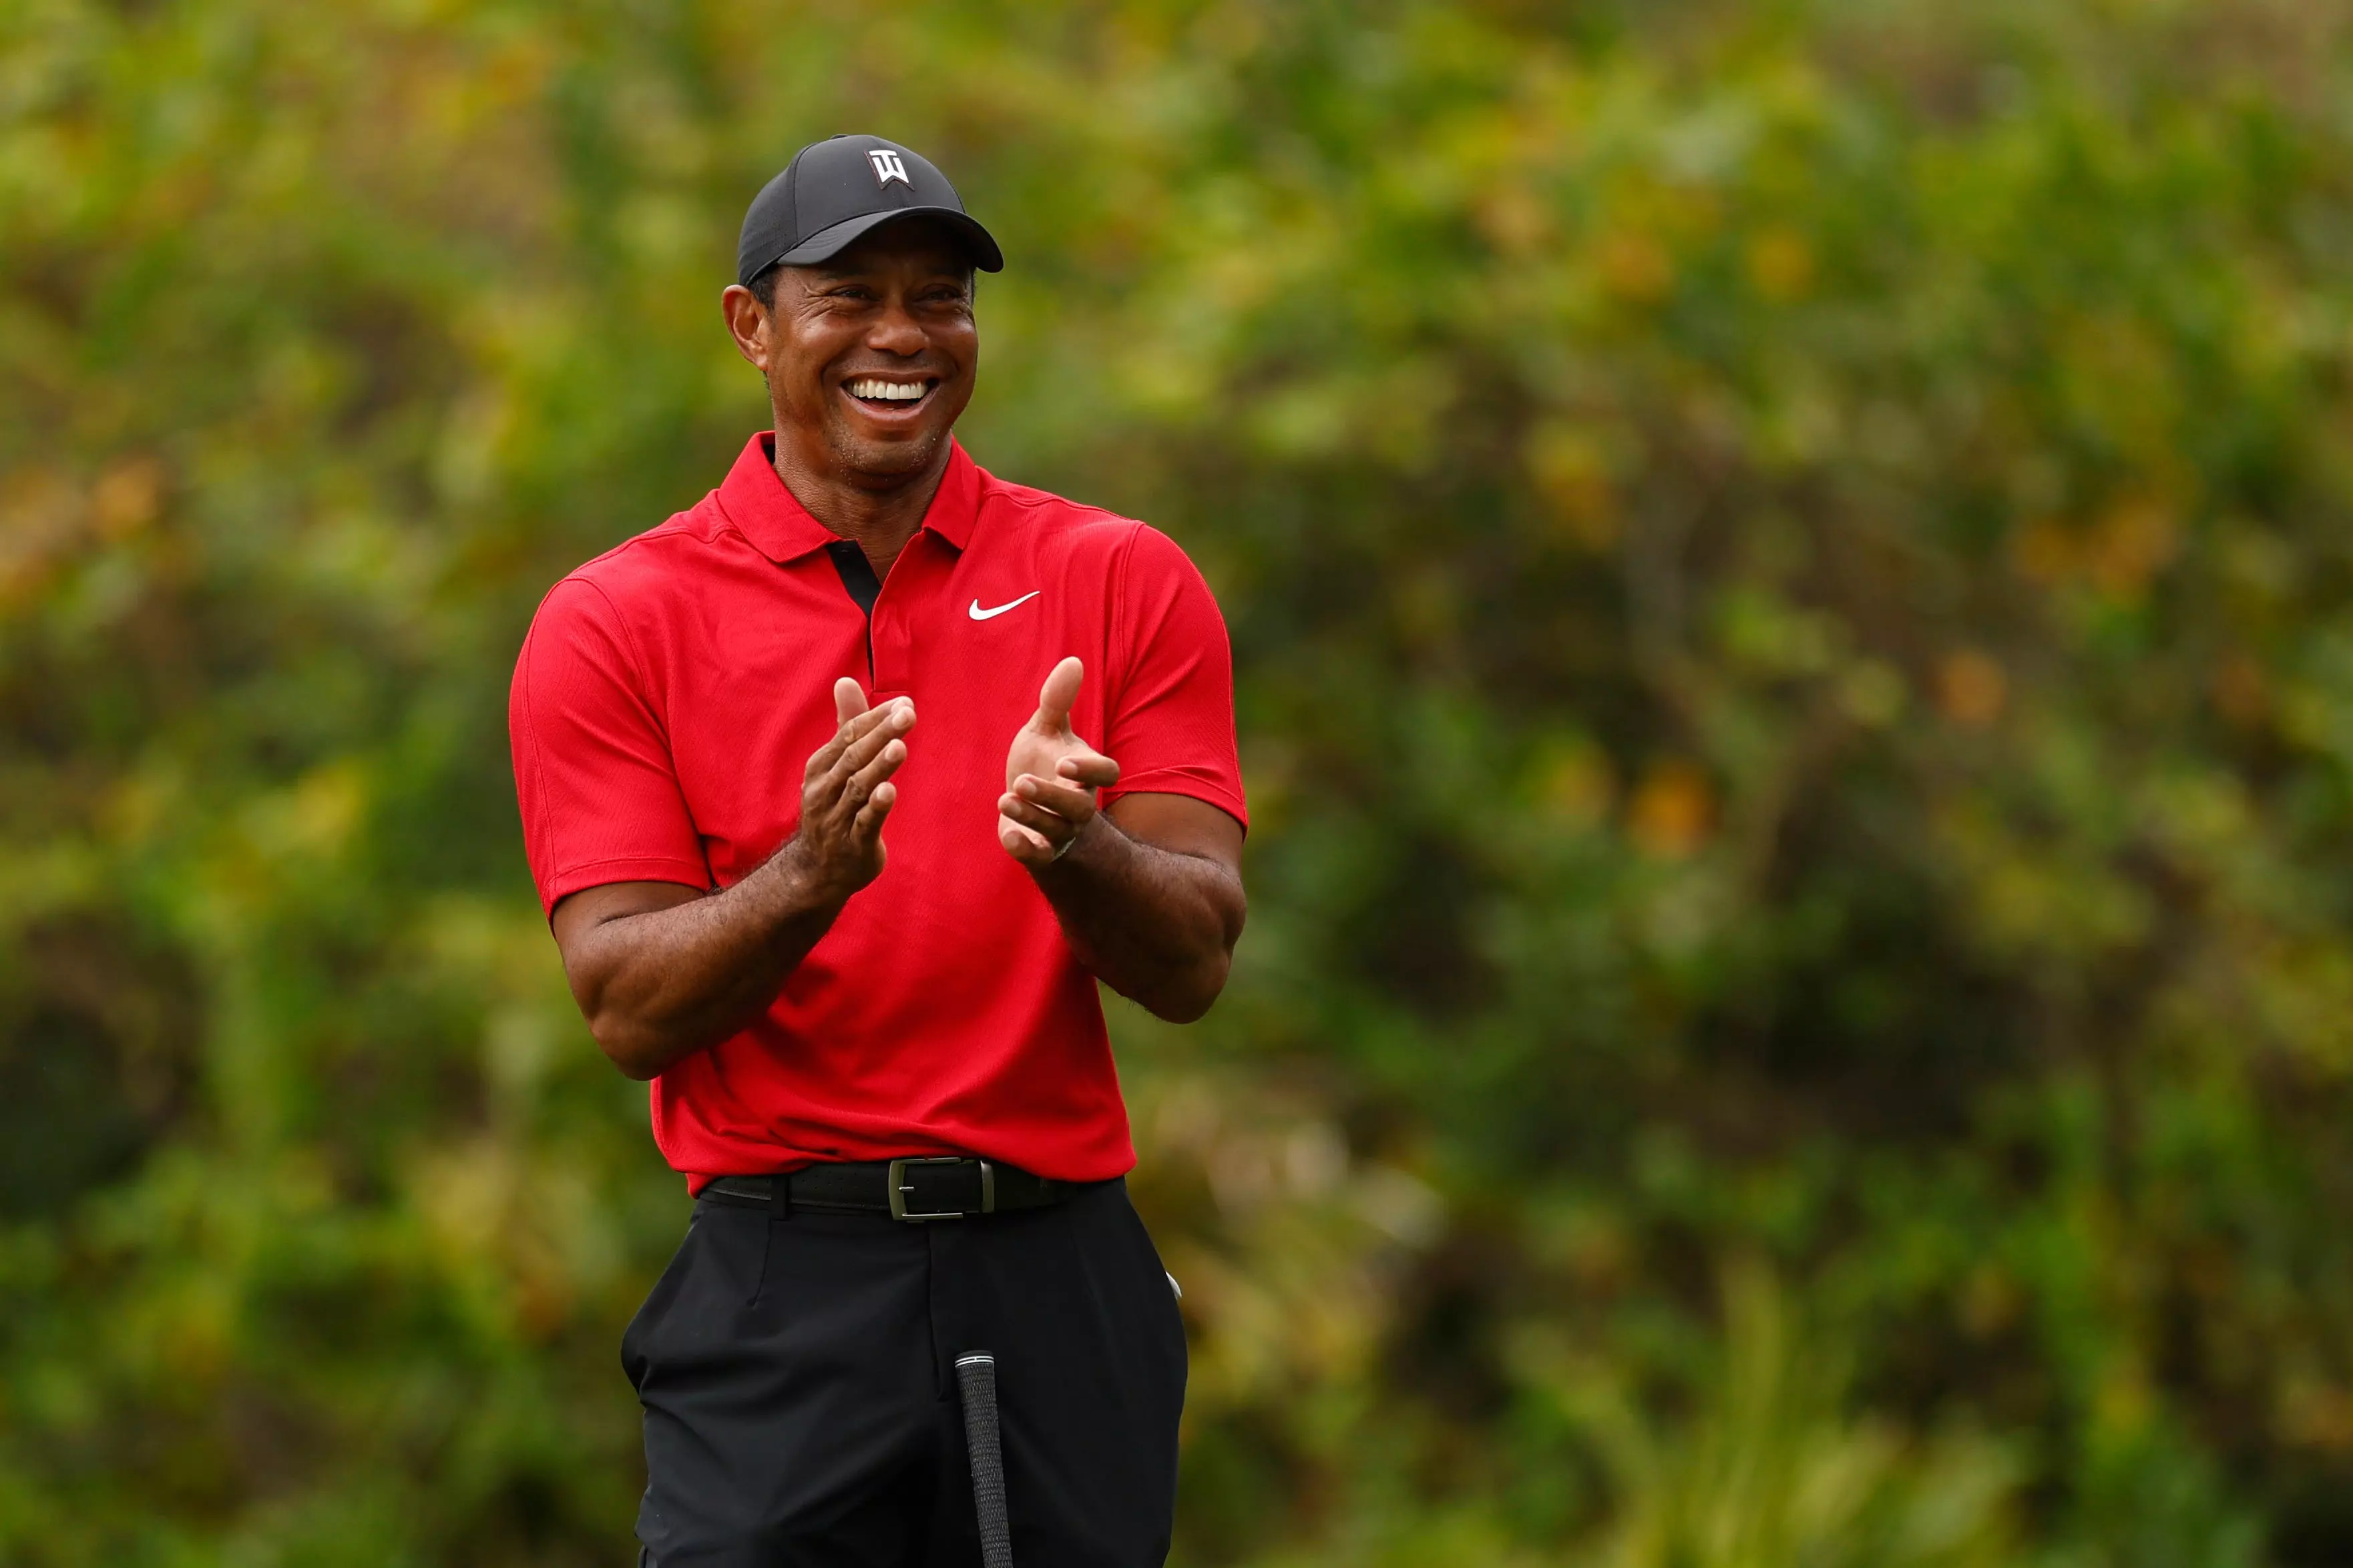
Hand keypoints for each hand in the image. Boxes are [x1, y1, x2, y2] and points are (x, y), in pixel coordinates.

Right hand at [787, 678, 914, 903]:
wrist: (818, 868)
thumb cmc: (834, 806)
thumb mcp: (837, 766)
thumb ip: (847, 724)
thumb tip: (845, 681)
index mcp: (821, 766)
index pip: (849, 735)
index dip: (876, 718)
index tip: (904, 703)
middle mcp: (824, 789)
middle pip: (854, 756)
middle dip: (881, 734)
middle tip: (908, 714)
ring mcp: (836, 818)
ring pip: (859, 788)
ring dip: (879, 766)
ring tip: (899, 746)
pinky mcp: (853, 844)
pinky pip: (864, 823)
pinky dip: (876, 807)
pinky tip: (890, 792)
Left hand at [1000, 656, 1120, 867]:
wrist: (1030, 804)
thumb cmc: (1045, 761)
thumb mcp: (1047, 729)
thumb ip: (1057, 700)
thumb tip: (1073, 660)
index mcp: (1085, 772)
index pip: (1107, 774)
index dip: (1091, 770)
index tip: (1064, 763)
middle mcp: (1079, 803)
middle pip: (1080, 808)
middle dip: (1052, 796)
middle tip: (1022, 781)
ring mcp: (1061, 829)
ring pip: (1056, 830)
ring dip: (1032, 816)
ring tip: (1004, 798)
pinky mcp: (1040, 849)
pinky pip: (1038, 855)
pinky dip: (1025, 847)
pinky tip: (1007, 836)